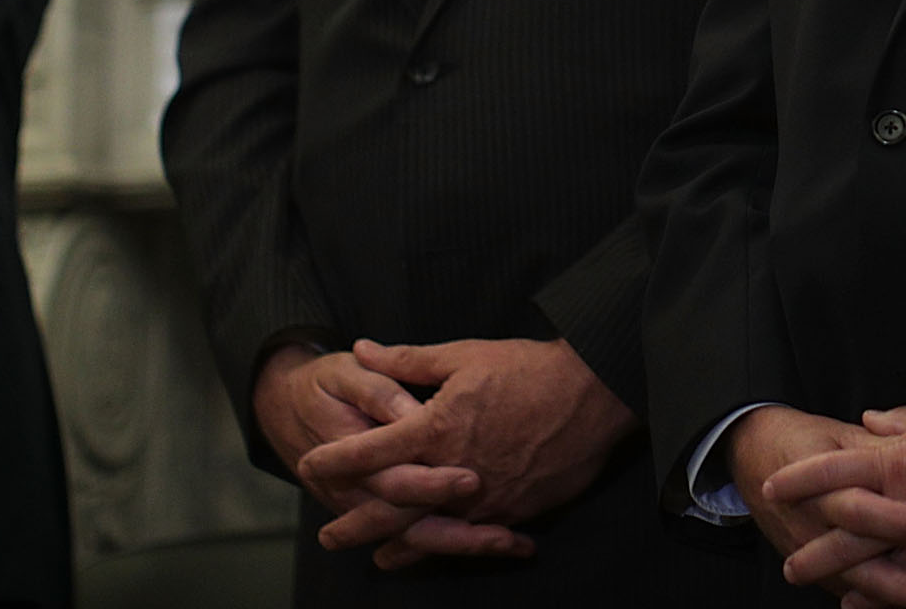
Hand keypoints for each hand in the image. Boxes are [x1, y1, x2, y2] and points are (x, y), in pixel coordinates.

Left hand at [300, 339, 635, 566]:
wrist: (596, 392)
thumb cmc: (529, 368)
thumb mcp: (465, 354)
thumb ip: (408, 359)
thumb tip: (362, 349)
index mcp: (437, 427)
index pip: (371, 451)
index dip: (335, 460)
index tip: (309, 466)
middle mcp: (454, 471)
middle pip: (391, 508)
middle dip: (355, 524)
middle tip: (328, 535)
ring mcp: (485, 498)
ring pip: (429, 532)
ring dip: (397, 546)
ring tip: (375, 558)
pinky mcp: (514, 510)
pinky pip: (471, 536)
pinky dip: (446, 545)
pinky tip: (434, 550)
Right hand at [726, 406, 905, 596]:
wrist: (754, 458)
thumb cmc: (807, 442)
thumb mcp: (842, 436)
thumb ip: (884, 444)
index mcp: (823, 487)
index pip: (860, 508)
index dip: (895, 520)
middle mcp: (817, 527)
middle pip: (862, 561)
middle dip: (905, 580)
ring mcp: (816, 555)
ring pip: (861, 585)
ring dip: (902, 598)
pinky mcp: (821, 573)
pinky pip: (856, 594)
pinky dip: (885, 604)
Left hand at [763, 390, 905, 608]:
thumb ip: (905, 423)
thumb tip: (869, 420)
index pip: (839, 469)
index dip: (802, 479)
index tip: (773, 487)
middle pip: (854, 533)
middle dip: (818, 552)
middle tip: (790, 566)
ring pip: (894, 573)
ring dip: (862, 589)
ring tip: (839, 601)